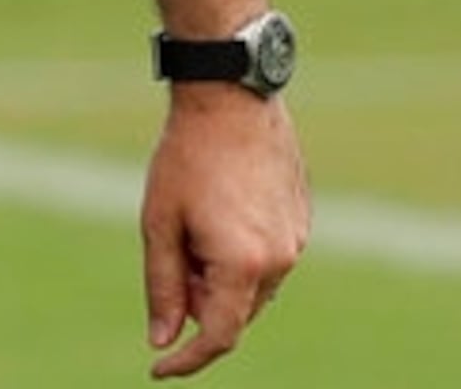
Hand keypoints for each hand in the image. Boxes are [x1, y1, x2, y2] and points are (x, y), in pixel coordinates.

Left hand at [142, 87, 308, 375]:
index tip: (159, 371)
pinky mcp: (301, 222)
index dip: (188, 360)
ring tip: (194, 220)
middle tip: (172, 250)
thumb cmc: (186, 158)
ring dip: (218, 276)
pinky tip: (218, 209)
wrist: (231, 99)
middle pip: (234, 312)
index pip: (218, 336)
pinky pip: (268, 259)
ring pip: (252, 287)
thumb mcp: (159, 224)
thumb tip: (162, 340)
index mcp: (243, 264)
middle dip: (196, 299)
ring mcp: (297, 241)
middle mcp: (280, 260)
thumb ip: (162, 286)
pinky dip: (239, 255)